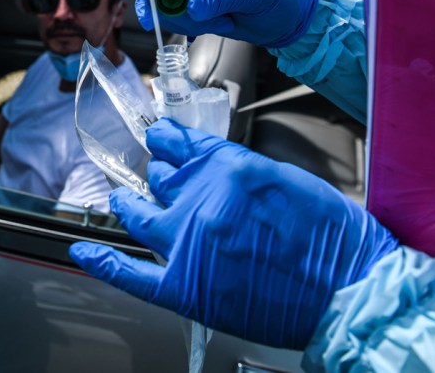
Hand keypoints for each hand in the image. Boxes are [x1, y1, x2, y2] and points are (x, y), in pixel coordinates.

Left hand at [69, 118, 397, 348]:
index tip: (162, 140)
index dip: (167, 141)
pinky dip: (102, 261)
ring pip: (138, 213)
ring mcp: (187, 244)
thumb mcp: (288, 180)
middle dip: (160, 176)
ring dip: (128, 203)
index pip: (179, 144)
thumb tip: (212, 168)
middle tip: (160, 177)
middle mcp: (201, 200)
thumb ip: (239, 170)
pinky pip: (129, 272)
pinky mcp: (184, 286)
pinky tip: (84, 249)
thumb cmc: (334, 240)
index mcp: (229, 169)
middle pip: (160, 179)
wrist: (351, 294)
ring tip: (124, 200)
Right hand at [134, 0, 317, 46]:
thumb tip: (192, 4)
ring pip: (165, 1)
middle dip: (169, 1)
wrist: (289, 16)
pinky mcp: (191, 3)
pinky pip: (175, 17)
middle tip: (181, 16)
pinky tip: (219, 24)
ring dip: (188, 18)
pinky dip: (192, 26)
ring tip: (222, 20)